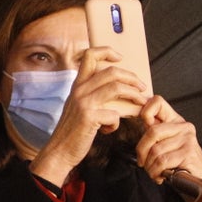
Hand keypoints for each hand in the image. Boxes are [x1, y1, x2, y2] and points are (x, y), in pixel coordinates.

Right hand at [29, 47, 149, 184]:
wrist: (59, 150)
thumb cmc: (73, 130)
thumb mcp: (77, 106)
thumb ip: (92, 95)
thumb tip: (117, 88)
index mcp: (77, 85)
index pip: (89, 55)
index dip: (106, 51)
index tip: (119, 57)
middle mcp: (79, 90)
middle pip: (111, 71)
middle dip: (132, 77)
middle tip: (141, 87)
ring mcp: (83, 102)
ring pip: (116, 87)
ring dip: (133, 95)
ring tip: (140, 102)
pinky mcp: (89, 117)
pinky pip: (114, 114)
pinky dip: (117, 123)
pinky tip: (110, 129)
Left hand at [135, 96, 201, 184]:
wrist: (198, 184)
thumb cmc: (178, 164)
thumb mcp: (164, 144)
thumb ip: (153, 133)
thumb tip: (138, 121)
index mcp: (175, 120)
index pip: (157, 101)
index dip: (144, 111)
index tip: (142, 125)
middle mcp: (184, 127)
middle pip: (152, 132)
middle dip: (142, 151)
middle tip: (143, 163)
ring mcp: (188, 139)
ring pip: (156, 150)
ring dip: (150, 166)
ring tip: (154, 172)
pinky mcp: (189, 153)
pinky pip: (162, 161)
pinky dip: (157, 172)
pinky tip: (161, 176)